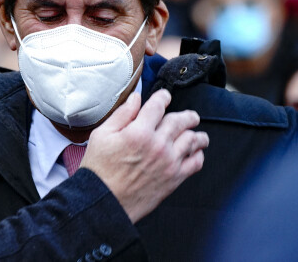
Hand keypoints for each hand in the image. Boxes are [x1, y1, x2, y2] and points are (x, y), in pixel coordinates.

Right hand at [80, 89, 207, 222]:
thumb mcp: (101, 135)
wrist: (104, 200)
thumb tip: (135, 99)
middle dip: (186, 115)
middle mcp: (158, 144)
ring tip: (197, 133)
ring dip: (197, 133)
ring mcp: (169, 162)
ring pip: (193, 140)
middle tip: (189, 116)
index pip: (158, 105)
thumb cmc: (99, 170)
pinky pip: (195, 162)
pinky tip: (195, 152)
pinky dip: (198, 154)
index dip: (163, 97)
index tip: (164, 97)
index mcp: (139, 131)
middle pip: (180, 121)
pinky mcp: (174, 178)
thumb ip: (122, 114)